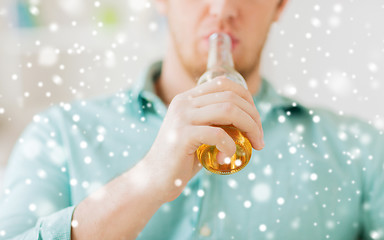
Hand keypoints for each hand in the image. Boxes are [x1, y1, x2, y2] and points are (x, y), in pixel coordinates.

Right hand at [142, 76, 263, 202]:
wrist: (155, 179)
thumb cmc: (182, 158)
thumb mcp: (201, 133)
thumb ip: (218, 122)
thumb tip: (250, 120)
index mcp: (188, 98)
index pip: (224, 83)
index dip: (247, 98)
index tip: (256, 121)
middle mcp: (184, 102)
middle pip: (231, 96)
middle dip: (254, 117)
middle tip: (259, 138)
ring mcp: (181, 117)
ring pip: (228, 110)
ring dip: (249, 128)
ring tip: (254, 145)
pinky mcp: (181, 136)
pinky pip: (218, 134)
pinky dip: (230, 146)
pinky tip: (227, 158)